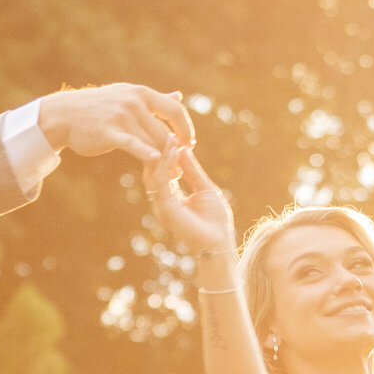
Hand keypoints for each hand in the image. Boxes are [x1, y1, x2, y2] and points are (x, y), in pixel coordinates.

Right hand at [37, 84, 194, 165]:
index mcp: (141, 94)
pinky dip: (146, 153)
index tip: (189, 143)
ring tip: (172, 175)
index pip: (174, 109)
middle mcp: (134, 103)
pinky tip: (155, 162)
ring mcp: (122, 117)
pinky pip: (132, 144)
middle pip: (164, 130)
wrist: (65, 114)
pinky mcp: (109, 132)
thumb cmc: (98, 107)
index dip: (186, 127)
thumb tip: (179, 95)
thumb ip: (155, 99)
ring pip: (151, 141)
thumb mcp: (128, 95)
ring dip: (164, 160)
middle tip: (182, 166)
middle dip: (176, 151)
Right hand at [144, 144, 238, 260]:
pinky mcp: (166, 210)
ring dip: (162, 155)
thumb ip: (192, 170)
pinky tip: (172, 152)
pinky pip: (162, 183)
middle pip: (153, 172)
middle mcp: (162, 202)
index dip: (165, 154)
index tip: (170, 135)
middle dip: (159, 152)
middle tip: (165, 130)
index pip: (162, 172)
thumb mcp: (204, 187)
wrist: (219, 242)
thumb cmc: (215, 220)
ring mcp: (162, 206)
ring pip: (155, 175)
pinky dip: (166, 166)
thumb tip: (183, 149)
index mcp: (170, 198)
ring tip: (169, 136)